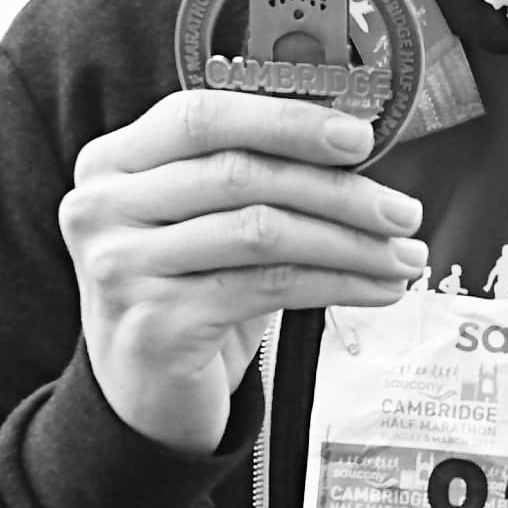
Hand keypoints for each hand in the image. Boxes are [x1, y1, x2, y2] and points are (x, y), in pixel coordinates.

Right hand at [59, 90, 426, 453]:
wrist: (146, 389)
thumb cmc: (192, 285)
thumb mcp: (211, 216)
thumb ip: (261, 168)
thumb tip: (357, 140)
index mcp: (116, 160)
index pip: (203, 117)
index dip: (286, 121)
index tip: (360, 136)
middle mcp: (103, 207)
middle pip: (241, 175)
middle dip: (339, 191)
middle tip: (404, 211)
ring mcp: (122, 268)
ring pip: (262, 232)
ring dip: (352, 243)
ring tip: (405, 255)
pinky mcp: (157, 324)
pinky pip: (270, 287)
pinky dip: (338, 284)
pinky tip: (378, 288)